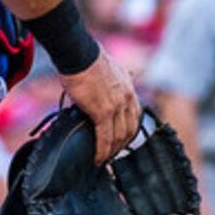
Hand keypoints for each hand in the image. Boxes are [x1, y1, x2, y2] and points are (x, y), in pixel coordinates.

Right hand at [62, 50, 141, 164]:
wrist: (79, 55)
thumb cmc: (86, 59)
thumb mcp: (108, 69)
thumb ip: (114, 79)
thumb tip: (116, 80)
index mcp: (129, 89)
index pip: (135, 116)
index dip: (129, 132)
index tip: (121, 141)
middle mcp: (127, 98)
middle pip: (129, 129)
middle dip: (121, 145)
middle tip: (112, 155)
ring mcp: (117, 106)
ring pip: (119, 136)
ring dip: (111, 151)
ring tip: (103, 160)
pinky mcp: (103, 111)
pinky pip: (105, 137)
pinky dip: (102, 150)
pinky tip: (98, 159)